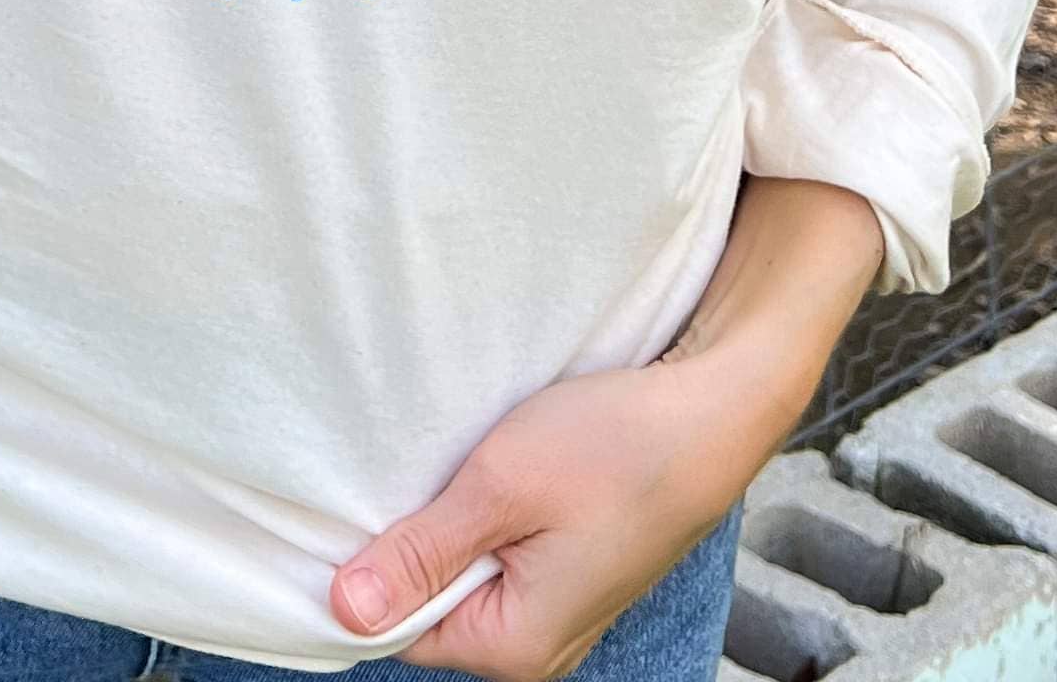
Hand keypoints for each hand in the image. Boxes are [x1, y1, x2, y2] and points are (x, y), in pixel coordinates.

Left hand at [333, 176, 881, 678]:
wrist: (712, 410)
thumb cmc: (614, 446)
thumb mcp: (500, 488)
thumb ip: (422, 553)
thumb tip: (344, 610)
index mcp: (515, 647)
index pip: (398, 630)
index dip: (365, 567)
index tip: (349, 501)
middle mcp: (537, 647)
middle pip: (430, 607)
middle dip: (407, 542)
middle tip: (404, 467)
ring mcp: (559, 610)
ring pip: (465, 576)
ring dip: (448, 521)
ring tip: (451, 464)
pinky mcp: (573, 570)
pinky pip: (500, 557)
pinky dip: (484, 515)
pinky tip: (486, 470)